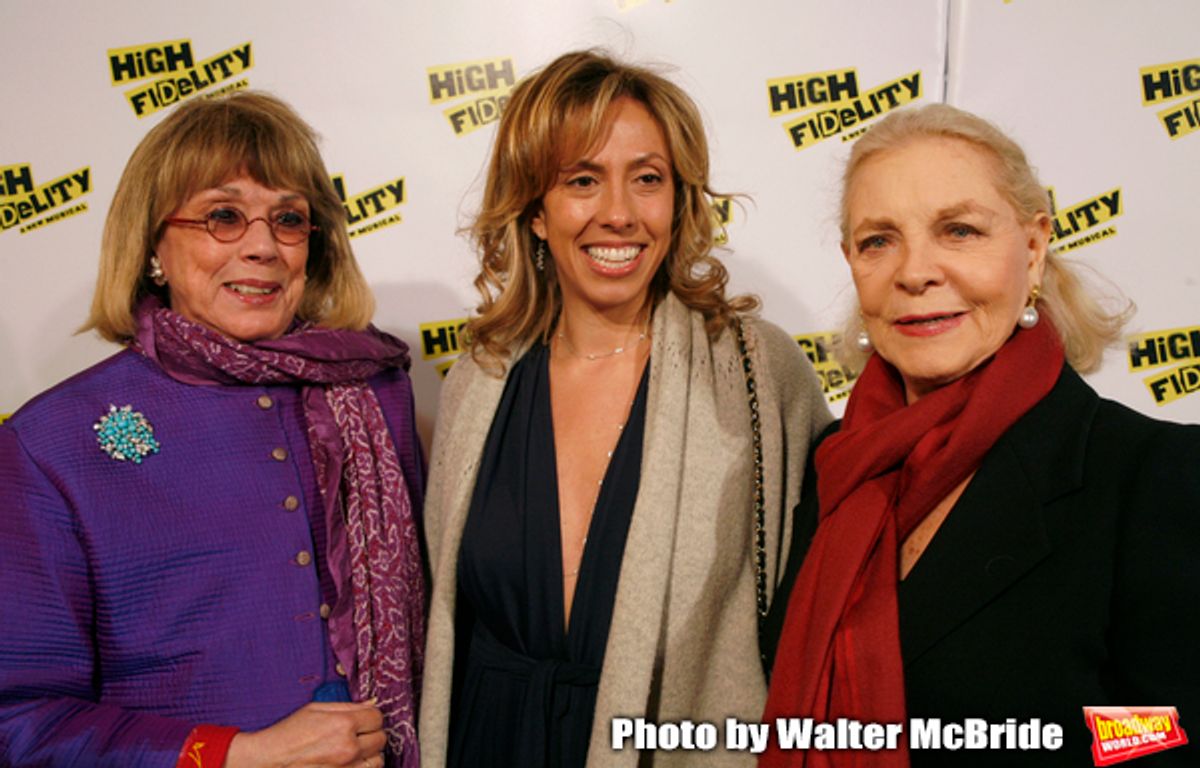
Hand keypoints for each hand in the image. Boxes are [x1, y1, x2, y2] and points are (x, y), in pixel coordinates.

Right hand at [224, 700, 385, 767]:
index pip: (378, 717)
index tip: (363, 719)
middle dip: (371, 734)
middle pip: (381, 738)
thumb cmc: (288, 733)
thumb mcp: (316, 709)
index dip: (371, 716)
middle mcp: (348, 748)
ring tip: (353, 751)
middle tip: (356, 734)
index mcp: (343, 724)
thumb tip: (372, 702)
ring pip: (378, 760)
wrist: (268, 760)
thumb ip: (348, 706)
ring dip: (370, 754)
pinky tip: (348, 763)